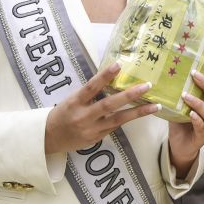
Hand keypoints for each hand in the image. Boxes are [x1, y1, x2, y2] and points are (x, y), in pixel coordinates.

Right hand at [44, 63, 160, 154]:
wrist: (48, 138)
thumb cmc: (63, 113)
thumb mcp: (72, 100)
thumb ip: (90, 92)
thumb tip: (112, 77)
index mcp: (74, 102)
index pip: (91, 87)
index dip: (104, 76)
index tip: (118, 65)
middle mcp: (83, 116)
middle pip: (108, 105)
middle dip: (129, 95)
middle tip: (147, 86)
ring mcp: (91, 129)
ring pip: (118, 119)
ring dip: (138, 112)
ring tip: (155, 106)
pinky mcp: (97, 138)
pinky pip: (115, 126)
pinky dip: (128, 119)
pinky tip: (142, 113)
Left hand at [169, 64, 203, 176]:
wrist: (180, 145)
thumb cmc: (182, 122)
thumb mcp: (181, 104)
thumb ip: (182, 92)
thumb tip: (172, 73)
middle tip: (195, 75)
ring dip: (199, 103)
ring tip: (185, 96)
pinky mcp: (203, 137)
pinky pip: (203, 127)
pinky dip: (197, 119)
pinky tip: (190, 114)